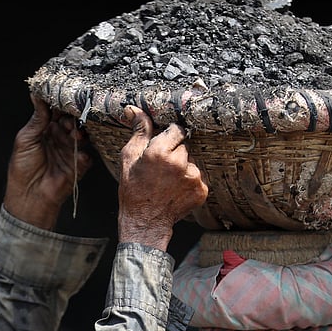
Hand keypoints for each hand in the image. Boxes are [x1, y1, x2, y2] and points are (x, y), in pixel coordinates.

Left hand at [3, 94, 94, 228]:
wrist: (29, 196)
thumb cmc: (22, 168)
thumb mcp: (25, 139)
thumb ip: (37, 118)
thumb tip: (37, 96)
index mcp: (44, 130)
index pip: (56, 113)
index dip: (60, 105)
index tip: (64, 96)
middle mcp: (58, 139)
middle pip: (71, 122)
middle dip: (73, 118)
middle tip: (71, 118)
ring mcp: (69, 152)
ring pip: (81, 136)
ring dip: (80, 133)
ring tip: (75, 134)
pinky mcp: (78, 166)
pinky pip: (86, 156)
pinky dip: (84, 154)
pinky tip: (79, 155)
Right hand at [116, 107, 207, 250]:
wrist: (145, 221)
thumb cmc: (133, 190)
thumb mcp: (130, 157)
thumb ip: (138, 131)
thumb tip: (134, 109)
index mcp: (160, 152)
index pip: (176, 129)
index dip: (168, 137)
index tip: (161, 147)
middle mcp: (180, 163)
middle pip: (184, 146)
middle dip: (174, 152)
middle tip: (160, 169)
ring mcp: (193, 177)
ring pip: (191, 161)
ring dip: (182, 167)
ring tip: (167, 181)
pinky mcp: (201, 190)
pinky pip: (197, 177)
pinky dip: (188, 181)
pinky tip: (175, 190)